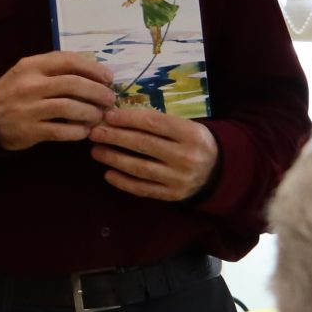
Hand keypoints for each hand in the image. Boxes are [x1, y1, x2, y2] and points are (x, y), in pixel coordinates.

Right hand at [0, 52, 116, 149]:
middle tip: (110, 99)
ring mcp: (28, 109)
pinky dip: (77, 132)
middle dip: (97, 92)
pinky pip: (60, 131)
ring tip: (100, 116)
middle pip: (73, 84)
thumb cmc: (15, 91)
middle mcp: (29, 85)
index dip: (93, 68)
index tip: (108, 77)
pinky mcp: (29, 131)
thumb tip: (94, 70)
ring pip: (69, 108)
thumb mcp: (28, 72)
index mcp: (31, 65)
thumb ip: (55, 68)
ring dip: (90, 113)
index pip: (68, 61)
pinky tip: (85, 131)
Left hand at [89, 106, 218, 200]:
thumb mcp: (186, 126)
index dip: (128, 119)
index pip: (153, 123)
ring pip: (140, 168)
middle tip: (94, 132)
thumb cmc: (194, 142)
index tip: (107, 116)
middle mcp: (185, 156)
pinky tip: (108, 174)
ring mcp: (178, 178)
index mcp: (190, 134)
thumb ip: (158, 122)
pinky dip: (123, 182)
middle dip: (115, 137)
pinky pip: (143, 189)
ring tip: (96, 151)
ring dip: (114, 158)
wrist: (217, 171)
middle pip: (143, 144)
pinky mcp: (172, 195)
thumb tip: (118, 116)